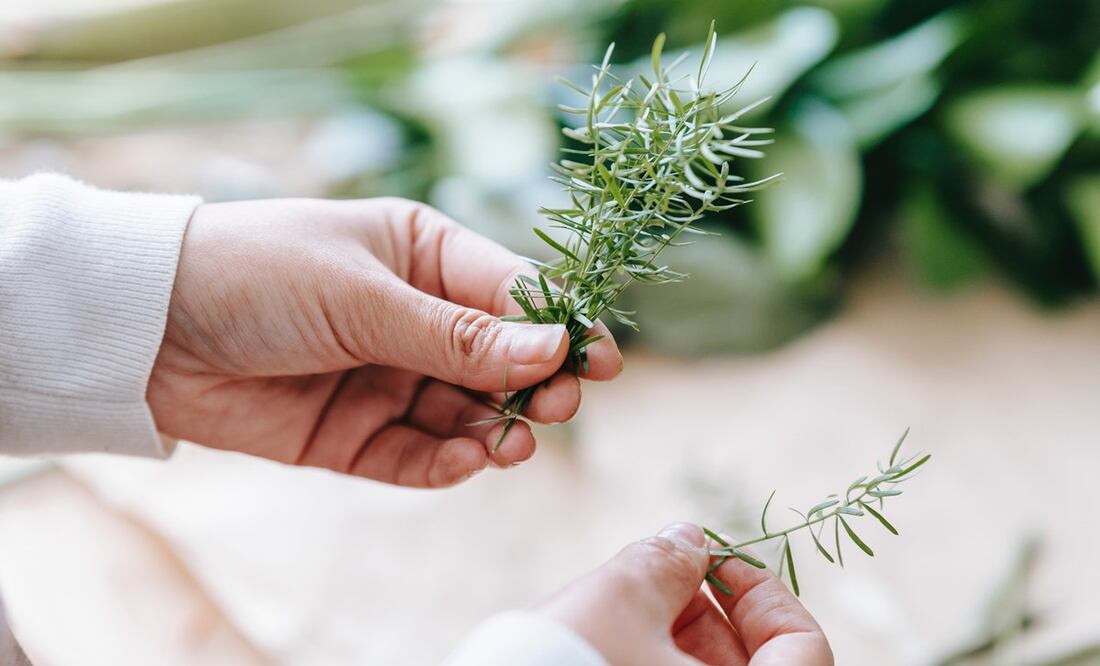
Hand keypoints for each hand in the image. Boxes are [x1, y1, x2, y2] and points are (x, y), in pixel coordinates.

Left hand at [148, 197, 621, 486]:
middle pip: (501, 359)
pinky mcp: (356, 433)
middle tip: (557, 406)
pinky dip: (446, 462)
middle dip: (535, 384)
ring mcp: (387, 377)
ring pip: (466, 413)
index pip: (512, 293)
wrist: (148, 330)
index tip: (600, 361)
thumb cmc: (258, 275)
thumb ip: (458, 333)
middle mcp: (414, 317)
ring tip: (509, 443)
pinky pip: (417, 455)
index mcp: (423, 255)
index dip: (560, 327)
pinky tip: (465, 461)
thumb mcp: (364, 295)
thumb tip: (555, 346)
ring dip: (495, 429)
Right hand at [536, 523, 832, 665]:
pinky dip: (648, 665)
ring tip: (619, 609)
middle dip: (706, 612)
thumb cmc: (567, 665)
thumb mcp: (621, 599)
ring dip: (671, 641)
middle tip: (658, 577)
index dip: (760, 591)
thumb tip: (688, 541)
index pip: (801, 646)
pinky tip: (604, 639)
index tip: (713, 559)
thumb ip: (667, 563)